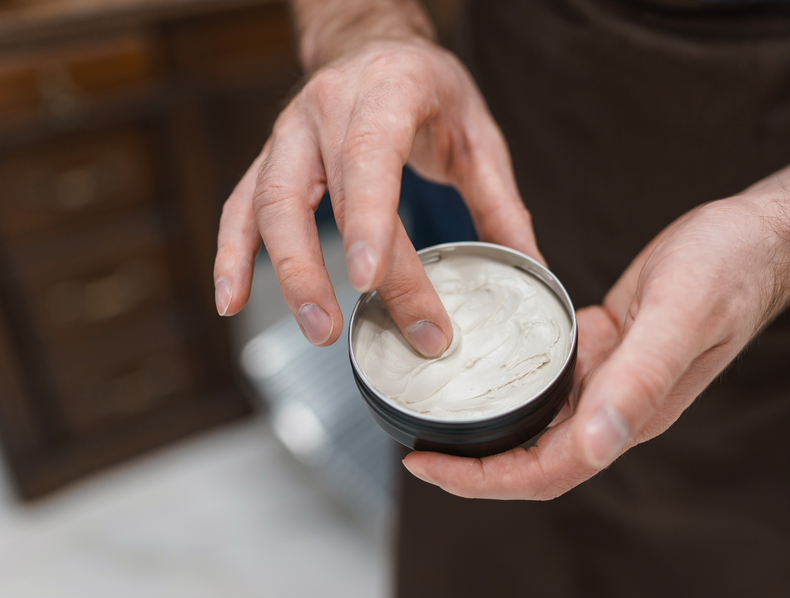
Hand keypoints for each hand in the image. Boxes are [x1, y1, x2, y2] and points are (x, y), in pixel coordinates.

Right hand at [214, 38, 538, 354]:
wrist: (378, 46)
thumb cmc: (429, 88)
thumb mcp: (478, 134)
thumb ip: (500, 204)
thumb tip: (530, 269)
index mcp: (388, 91)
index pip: (370, 157)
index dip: (368, 221)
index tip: (372, 283)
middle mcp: (328, 107)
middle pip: (321, 196)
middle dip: (333, 270)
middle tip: (351, 332)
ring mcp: (291, 132)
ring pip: (269, 203)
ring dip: (287, 272)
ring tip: (316, 328)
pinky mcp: (272, 158)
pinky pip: (241, 206)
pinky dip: (232, 254)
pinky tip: (232, 299)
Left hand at [402, 196, 789, 498]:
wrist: (757, 238)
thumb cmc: (727, 271)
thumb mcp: (679, 317)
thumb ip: (640, 381)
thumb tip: (597, 445)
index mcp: (630, 414)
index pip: (546, 471)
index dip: (484, 481)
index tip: (424, 467)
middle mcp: (615, 407)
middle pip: (533, 460)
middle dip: (472, 467)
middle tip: (411, 450)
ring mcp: (609, 379)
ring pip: (536, 424)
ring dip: (485, 429)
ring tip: (428, 414)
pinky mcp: (603, 349)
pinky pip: (547, 380)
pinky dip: (507, 383)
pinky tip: (475, 365)